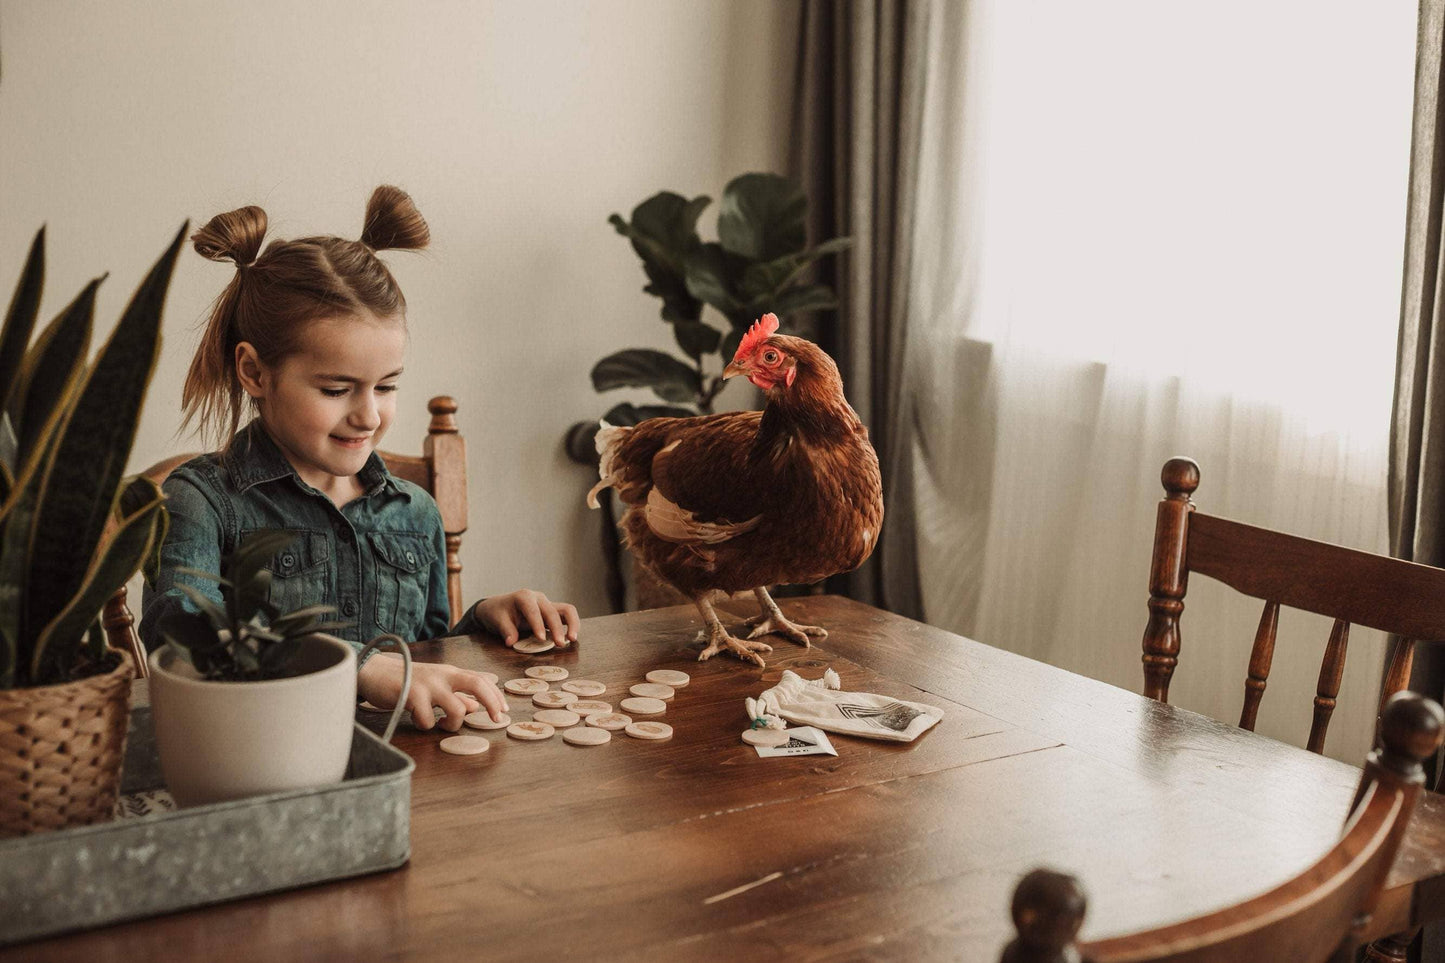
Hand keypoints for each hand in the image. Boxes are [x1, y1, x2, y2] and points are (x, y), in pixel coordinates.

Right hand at [357, 652, 506, 731]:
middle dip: (492, 702)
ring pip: (456, 709)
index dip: (495, 695)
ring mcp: (428, 685)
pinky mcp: (411, 695)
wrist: (374, 672)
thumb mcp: (434, 685)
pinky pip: (427, 720)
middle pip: (477, 684)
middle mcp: (443, 676)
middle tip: (496, 719)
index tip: (504, 710)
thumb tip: (474, 706)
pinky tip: (417, 718)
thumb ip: (455, 694)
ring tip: (441, 723)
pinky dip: (425, 726)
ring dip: (452, 724)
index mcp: (450, 673)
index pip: (480, 680)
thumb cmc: (406, 681)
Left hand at [474, 589, 580, 647]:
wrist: (498, 607)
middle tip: (559, 644)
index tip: (541, 639)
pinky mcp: (551, 612)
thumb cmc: (497, 612)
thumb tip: (511, 642)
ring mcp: (547, 604)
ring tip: (572, 639)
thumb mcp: (497, 620)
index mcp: (524, 597)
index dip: (538, 625)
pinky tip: (570, 638)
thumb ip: (506, 630)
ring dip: (572, 624)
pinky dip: (571, 626)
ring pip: (567, 609)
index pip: (533, 611)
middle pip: (553, 611)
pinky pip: (566, 616)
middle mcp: (539, 598)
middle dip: (558, 628)